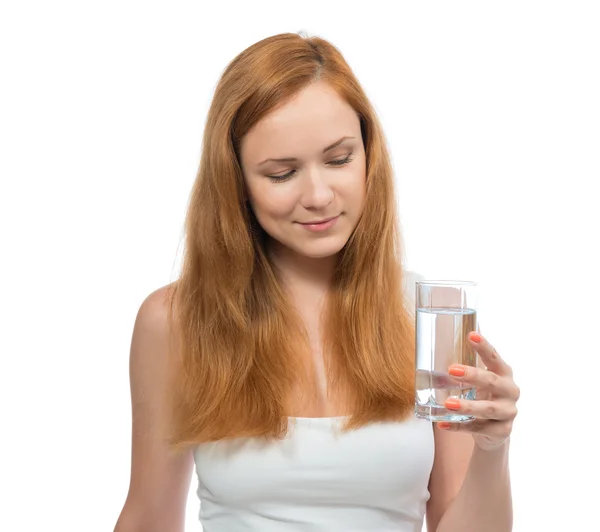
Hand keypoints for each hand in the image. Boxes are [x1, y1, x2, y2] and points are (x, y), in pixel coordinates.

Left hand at [437, 331, 519, 451]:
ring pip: (488, 409)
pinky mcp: (502, 431)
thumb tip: (430, 355)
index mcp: (503, 373)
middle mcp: (510, 391)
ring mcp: (508, 412)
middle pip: (492, 381)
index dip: (483, 346)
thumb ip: (460, 371)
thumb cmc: (482, 396)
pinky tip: (443, 423)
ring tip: (448, 403)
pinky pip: (479, 429)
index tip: (471, 335)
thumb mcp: (476, 382)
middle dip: (473, 375)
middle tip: (451, 370)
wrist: (493, 430)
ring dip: (467, 405)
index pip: (494, 357)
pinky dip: (459, 426)